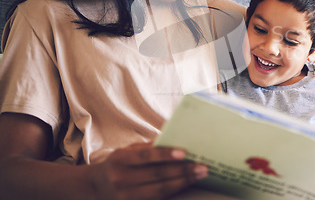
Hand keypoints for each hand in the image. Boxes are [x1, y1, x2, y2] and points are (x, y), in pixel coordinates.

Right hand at [90, 142, 207, 199]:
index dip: (165, 155)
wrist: (97, 187)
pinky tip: (188, 184)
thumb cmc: (121, 163)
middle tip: (202, 166)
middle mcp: (122, 179)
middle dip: (182, 171)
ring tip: (200, 174)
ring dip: (184, 182)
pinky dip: (176, 190)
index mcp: (120, 159)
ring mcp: (126, 196)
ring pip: (160, 190)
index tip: (184, 153)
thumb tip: (174, 137)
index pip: (145, 156)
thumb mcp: (129, 150)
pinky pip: (159, 199)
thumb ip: (149, 146)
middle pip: (157, 175)